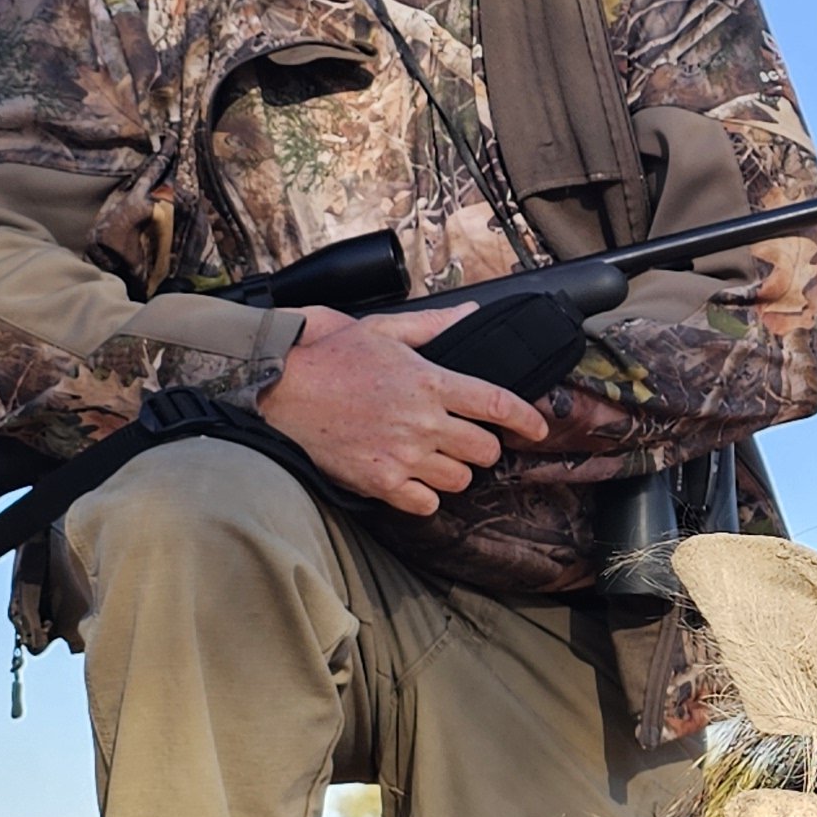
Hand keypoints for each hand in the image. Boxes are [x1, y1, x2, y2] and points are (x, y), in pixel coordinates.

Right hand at [255, 303, 551, 516]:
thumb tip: (471, 312)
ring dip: (454, 471)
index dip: (527, 419)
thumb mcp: (384, 328)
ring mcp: (402, 455)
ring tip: (434, 458)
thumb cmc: (328, 354)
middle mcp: (423, 421)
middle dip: (483, 446)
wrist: (279, 385)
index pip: (498, 405)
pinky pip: (425, 504)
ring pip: (459, 480)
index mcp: (430, 381)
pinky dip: (424, 496)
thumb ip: (433, 326)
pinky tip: (412, 480)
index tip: (538, 428)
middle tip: (466, 440)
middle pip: (484, 450)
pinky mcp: (379, 482)